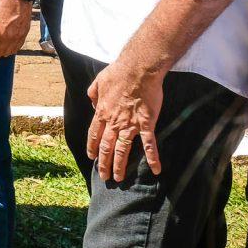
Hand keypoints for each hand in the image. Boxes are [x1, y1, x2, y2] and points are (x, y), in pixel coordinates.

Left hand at [86, 57, 163, 182]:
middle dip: (104, 163)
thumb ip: (93, 94)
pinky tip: (156, 169)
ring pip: (122, 149)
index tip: (92, 157)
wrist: (137, 69)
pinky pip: (149, 144)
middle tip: (104, 176)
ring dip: (120, 165)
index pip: (94, 134)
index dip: (92, 146)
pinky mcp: (146, 123)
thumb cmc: (118, 72)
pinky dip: (153, 157)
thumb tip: (92, 104)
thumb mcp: (98, 81)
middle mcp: (114, 121)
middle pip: (106, 146)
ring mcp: (130, 124)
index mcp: (102, 112)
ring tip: (118, 178)